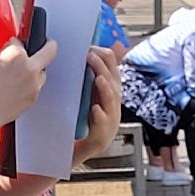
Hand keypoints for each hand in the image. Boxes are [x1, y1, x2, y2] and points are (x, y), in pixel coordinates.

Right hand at [0, 38, 56, 133]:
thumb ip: (4, 53)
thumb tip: (11, 48)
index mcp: (15, 54)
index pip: (20, 42)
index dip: (16, 43)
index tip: (16, 44)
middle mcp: (29, 67)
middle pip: (49, 51)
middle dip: (48, 45)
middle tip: (47, 43)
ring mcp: (34, 83)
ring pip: (42, 72)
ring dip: (36, 71)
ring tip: (23, 74)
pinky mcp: (34, 97)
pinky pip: (36, 87)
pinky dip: (30, 86)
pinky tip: (17, 89)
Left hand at [71, 47, 121, 165]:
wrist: (81, 148)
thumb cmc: (85, 118)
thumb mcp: (87, 94)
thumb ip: (88, 75)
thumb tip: (85, 50)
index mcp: (110, 92)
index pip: (112, 70)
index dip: (105, 57)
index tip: (92, 48)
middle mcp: (112, 104)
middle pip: (113, 82)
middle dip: (103, 68)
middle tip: (91, 56)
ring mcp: (109, 120)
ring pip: (111, 102)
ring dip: (105, 89)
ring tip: (99, 79)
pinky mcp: (101, 136)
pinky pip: (103, 126)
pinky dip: (100, 117)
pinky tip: (96, 110)